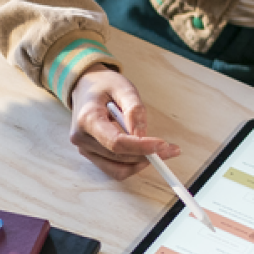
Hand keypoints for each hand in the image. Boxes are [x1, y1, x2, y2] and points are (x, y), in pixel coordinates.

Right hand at [68, 64, 179, 179]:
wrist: (85, 87)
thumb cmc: (104, 85)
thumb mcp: (122, 87)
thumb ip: (134, 109)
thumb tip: (142, 135)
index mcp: (87, 119)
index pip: (115, 142)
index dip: (141, 147)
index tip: (162, 145)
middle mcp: (82, 139)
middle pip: (119, 157)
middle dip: (148, 155)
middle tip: (171, 149)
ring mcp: (85, 150)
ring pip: (119, 169)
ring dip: (142, 163)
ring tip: (160, 150)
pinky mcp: (92, 156)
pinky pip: (115, 169)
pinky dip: (133, 164)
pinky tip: (145, 152)